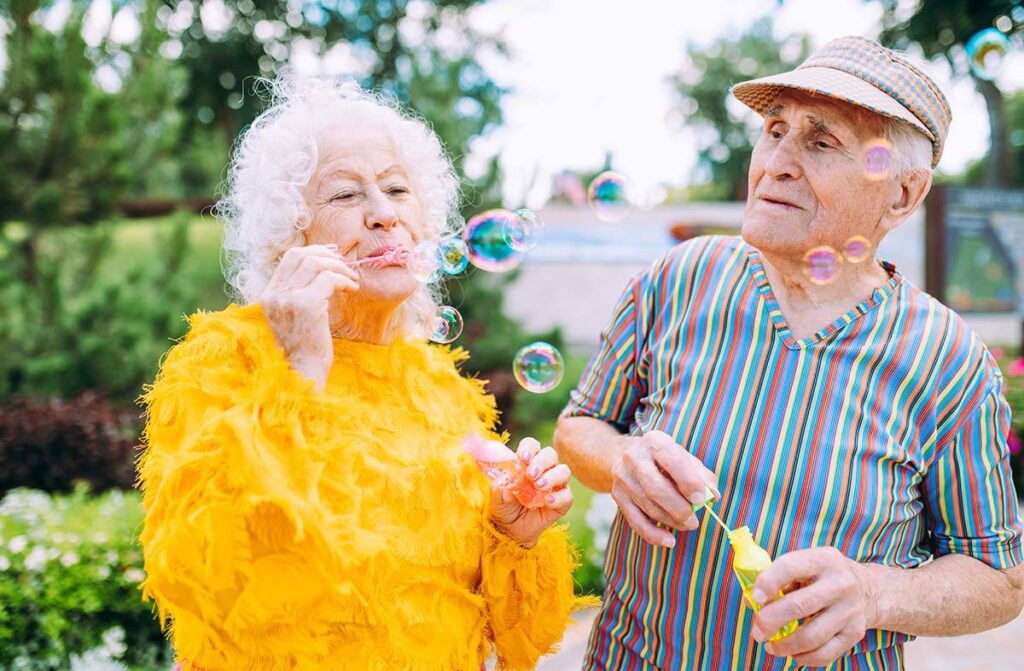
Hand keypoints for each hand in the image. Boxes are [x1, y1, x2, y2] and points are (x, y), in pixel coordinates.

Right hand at [260, 243, 359, 390]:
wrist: (303, 372)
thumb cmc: (305, 348)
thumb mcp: (295, 316)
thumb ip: (299, 293)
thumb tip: (320, 267)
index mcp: (269, 295)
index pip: (289, 258)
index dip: (313, 251)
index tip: (333, 254)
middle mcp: (275, 294)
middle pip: (301, 255)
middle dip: (327, 255)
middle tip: (346, 265)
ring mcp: (288, 298)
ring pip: (316, 263)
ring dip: (339, 267)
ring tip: (352, 279)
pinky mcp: (305, 304)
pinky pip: (329, 279)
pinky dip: (344, 280)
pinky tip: (353, 289)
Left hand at [489, 438, 572, 547]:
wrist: (510, 530)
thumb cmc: (504, 506)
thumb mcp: (496, 496)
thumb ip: (500, 487)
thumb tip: (508, 482)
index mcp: (527, 462)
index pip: (532, 446)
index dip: (530, 448)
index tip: (523, 457)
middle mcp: (544, 470)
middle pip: (550, 454)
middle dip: (542, 461)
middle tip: (531, 474)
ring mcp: (555, 485)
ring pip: (564, 471)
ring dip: (552, 476)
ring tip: (538, 486)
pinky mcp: (562, 502)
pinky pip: (567, 496)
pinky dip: (558, 497)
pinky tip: (547, 501)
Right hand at [610, 430, 718, 547]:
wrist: (626, 456)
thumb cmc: (665, 459)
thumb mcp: (684, 458)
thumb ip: (702, 476)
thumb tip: (713, 496)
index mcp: (655, 441)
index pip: (673, 461)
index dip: (689, 482)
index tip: (702, 499)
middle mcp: (634, 457)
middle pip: (656, 488)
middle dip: (679, 508)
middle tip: (694, 520)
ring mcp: (622, 476)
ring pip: (649, 507)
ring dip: (672, 522)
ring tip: (688, 524)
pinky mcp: (617, 495)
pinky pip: (635, 521)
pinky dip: (653, 534)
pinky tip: (669, 541)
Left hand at [751, 547, 874, 667]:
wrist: (869, 588)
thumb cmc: (823, 576)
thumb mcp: (807, 564)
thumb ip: (782, 578)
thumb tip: (754, 600)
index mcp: (823, 559)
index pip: (790, 566)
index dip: (769, 583)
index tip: (756, 598)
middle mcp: (840, 583)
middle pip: (799, 606)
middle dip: (771, 621)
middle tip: (757, 632)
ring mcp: (850, 610)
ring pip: (812, 636)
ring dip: (785, 646)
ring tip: (771, 647)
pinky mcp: (855, 632)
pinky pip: (826, 653)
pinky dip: (805, 658)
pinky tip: (793, 654)